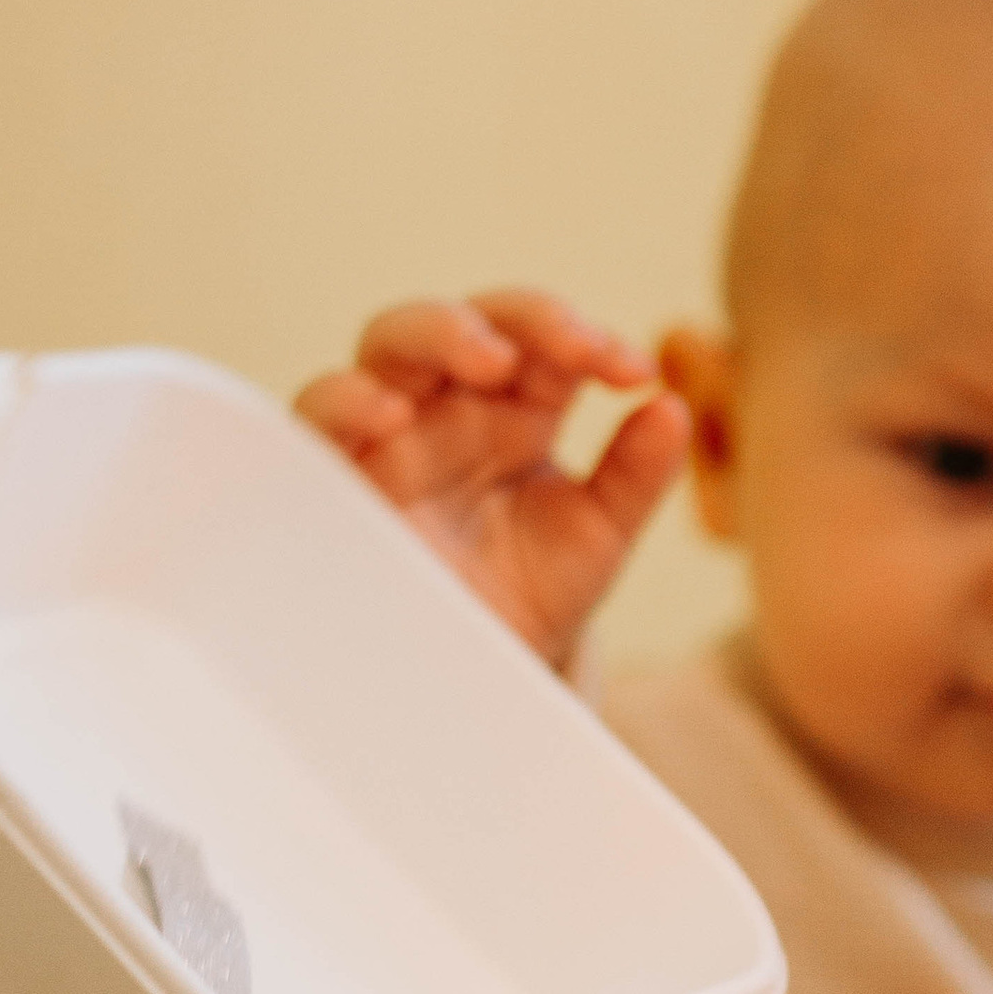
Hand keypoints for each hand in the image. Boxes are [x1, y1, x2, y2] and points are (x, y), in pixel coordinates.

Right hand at [295, 292, 687, 668]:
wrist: (470, 676)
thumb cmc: (529, 593)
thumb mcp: (597, 537)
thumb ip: (637, 474)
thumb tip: (673, 406)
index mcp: (516, 407)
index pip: (543, 338)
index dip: (586, 336)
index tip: (634, 373)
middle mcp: (449, 406)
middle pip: (464, 319)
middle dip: (516, 317)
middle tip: (571, 348)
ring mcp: (389, 433)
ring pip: (389, 342)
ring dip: (437, 333)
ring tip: (490, 360)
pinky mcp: (339, 476)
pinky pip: (319, 417)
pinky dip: (349, 401)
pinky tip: (390, 415)